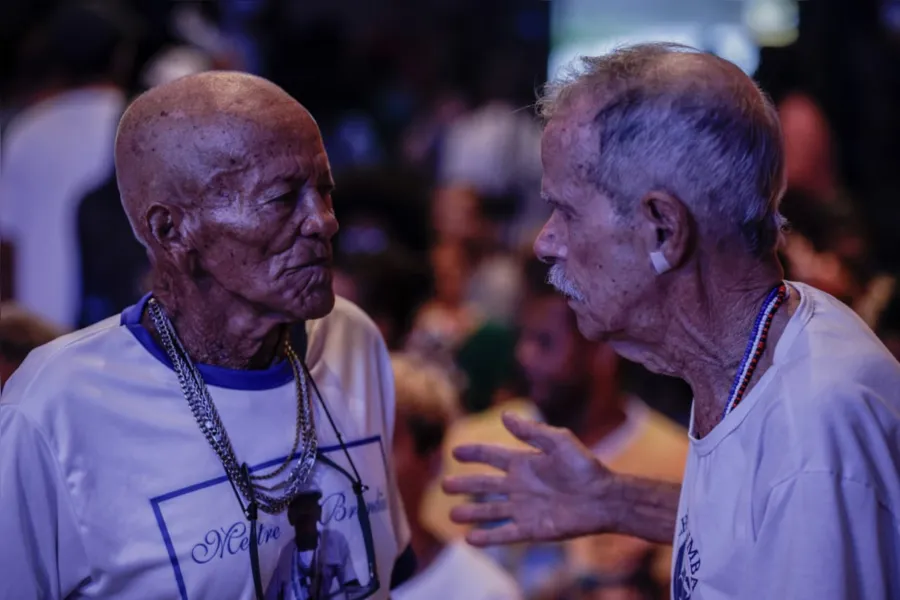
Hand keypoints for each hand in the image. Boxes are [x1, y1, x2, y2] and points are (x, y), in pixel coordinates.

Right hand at [442, 412, 618, 545]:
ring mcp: (524, 508)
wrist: (605, 498)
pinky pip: (505, 534)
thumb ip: (531, 432)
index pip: (491, 456)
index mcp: (524, 463)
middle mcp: (520, 486)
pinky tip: (470, 539)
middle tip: (444, 485)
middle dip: (464, 485)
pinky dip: (487, 537)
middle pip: (485, 486)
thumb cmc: (585, 467)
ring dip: (471, 513)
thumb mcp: (559, 441)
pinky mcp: (531, 529)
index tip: (455, 451)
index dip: (473, 453)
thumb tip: (505, 415)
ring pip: (490, 511)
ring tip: (452, 514)